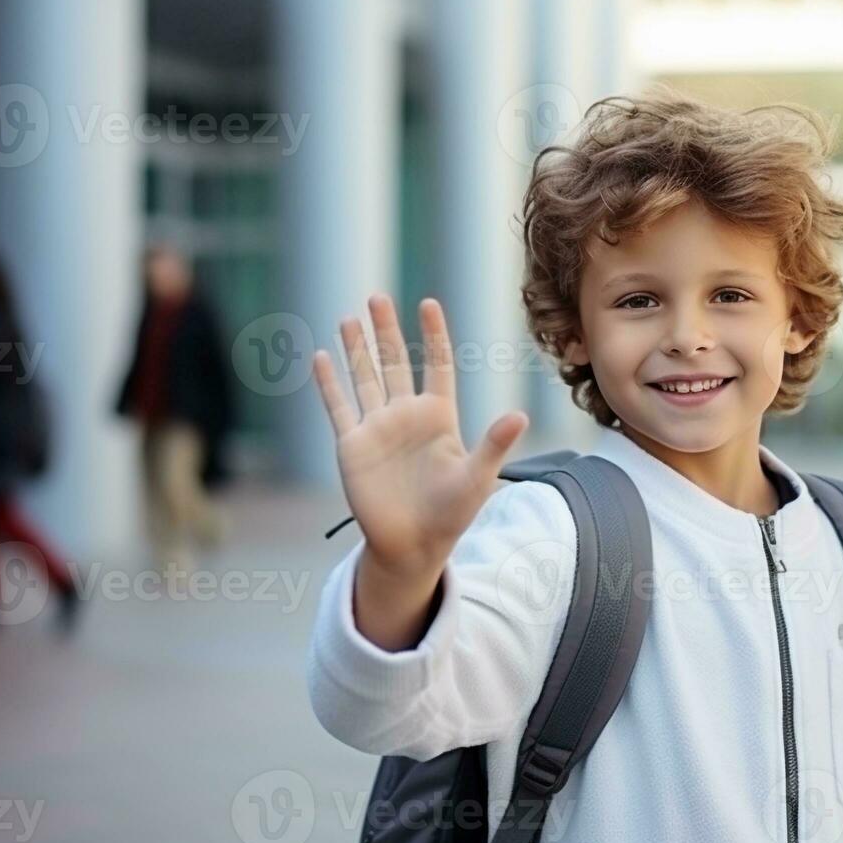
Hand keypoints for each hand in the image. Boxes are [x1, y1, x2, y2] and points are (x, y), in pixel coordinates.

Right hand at [313, 294, 529, 585]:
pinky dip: (329, 383)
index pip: (435, 364)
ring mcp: (378, 428)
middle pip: (394, 362)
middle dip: (385, 330)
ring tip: (348, 317)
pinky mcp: (353, 446)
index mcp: (439, 416)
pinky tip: (322, 357)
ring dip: (356, 349)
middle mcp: (406, 416)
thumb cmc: (451, 514)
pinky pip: (339, 407)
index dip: (432, 335)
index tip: (427, 303)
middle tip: (376, 296)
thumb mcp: (477, 477)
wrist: (413, 545)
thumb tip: (520, 415)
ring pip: (364, 378)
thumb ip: (494, 444)